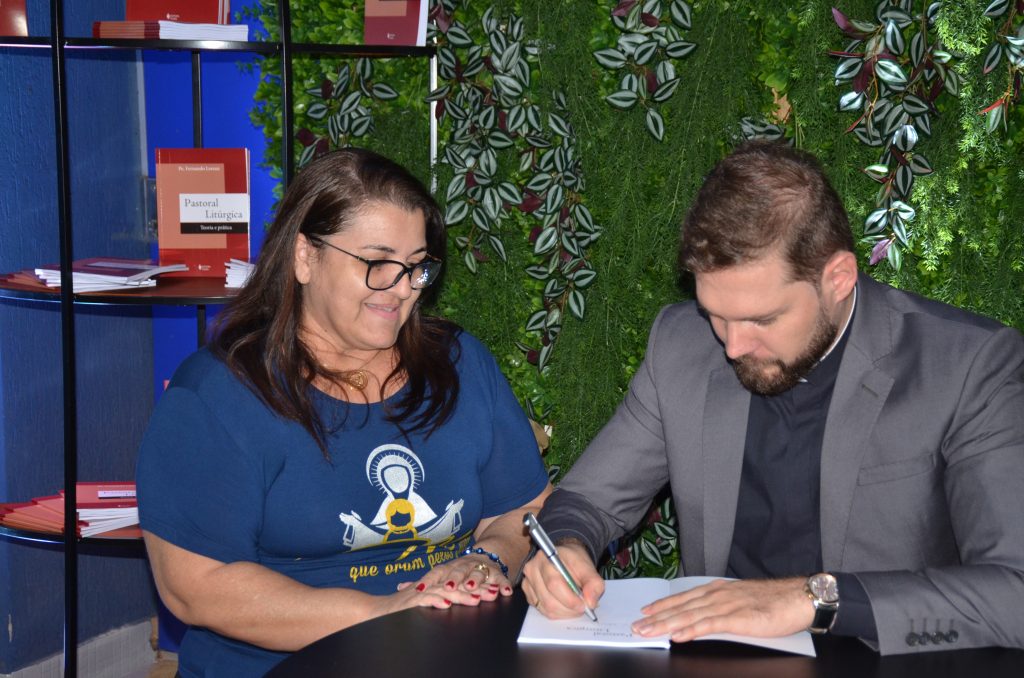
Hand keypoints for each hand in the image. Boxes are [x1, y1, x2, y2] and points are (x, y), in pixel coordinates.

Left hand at [397, 554, 509, 606]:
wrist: (489, 555)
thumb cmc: (461, 570)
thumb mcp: (443, 574)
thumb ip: (425, 581)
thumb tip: (400, 587)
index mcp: (450, 567)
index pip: (437, 572)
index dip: (428, 580)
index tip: (419, 589)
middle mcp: (465, 565)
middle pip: (458, 570)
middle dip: (454, 579)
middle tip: (448, 587)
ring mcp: (482, 568)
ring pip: (479, 572)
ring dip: (476, 579)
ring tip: (473, 586)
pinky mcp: (498, 573)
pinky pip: (501, 578)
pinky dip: (504, 584)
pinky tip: (504, 591)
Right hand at [521, 540, 603, 618]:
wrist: (564, 558)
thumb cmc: (574, 561)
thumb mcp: (588, 567)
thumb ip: (593, 583)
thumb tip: (591, 602)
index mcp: (546, 558)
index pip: (554, 584)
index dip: (570, 599)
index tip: (584, 606)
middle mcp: (532, 570)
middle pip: (549, 600)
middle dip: (569, 609)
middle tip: (583, 608)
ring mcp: (528, 583)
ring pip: (547, 608)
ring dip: (565, 612)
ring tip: (576, 606)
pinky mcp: (529, 594)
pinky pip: (543, 611)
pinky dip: (558, 613)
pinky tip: (565, 605)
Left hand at [631, 577, 813, 641]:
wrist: (798, 597)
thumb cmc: (774, 602)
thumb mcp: (742, 601)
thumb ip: (722, 609)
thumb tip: (703, 619)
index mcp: (719, 590)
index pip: (684, 597)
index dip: (664, 605)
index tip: (646, 611)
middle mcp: (718, 594)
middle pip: (682, 607)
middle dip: (657, 617)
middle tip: (637, 626)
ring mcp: (727, 605)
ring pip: (690, 616)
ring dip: (667, 625)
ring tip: (649, 632)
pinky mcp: (738, 618)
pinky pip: (709, 625)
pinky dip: (691, 630)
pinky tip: (678, 635)